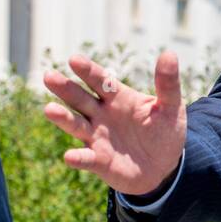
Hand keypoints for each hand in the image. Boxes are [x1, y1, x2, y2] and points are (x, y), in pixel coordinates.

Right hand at [43, 52, 186, 195]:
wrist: (163, 167)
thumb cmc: (164, 132)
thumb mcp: (171, 107)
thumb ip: (168, 84)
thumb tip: (169, 54)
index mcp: (118, 97)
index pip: (100, 80)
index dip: (88, 71)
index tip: (75, 60)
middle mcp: (102, 115)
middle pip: (80, 99)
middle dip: (65, 88)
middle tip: (48, 76)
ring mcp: (98, 137)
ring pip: (76, 125)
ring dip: (63, 118)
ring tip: (49, 109)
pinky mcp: (99, 161)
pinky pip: (87, 158)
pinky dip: (79, 158)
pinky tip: (70, 157)